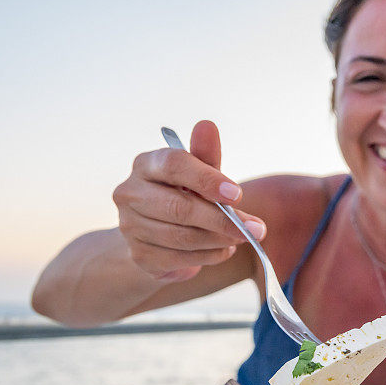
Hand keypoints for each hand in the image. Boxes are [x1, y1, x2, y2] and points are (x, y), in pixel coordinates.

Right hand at [113, 120, 266, 281]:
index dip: (208, 180)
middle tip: (255, 228)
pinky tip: (224, 250)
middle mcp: (129, 193)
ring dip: (220, 240)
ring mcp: (130, 226)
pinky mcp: (139, 255)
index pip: (174, 165)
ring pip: (182, 236)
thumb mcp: (200, 174)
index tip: (238, 195)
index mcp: (146, 164)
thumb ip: (206, 155)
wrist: (159, 235)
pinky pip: (180, 258)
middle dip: (222, 220)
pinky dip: (210, 256)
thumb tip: (207, 126)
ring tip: (242, 237)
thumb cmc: (185, 195)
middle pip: (179, 207)